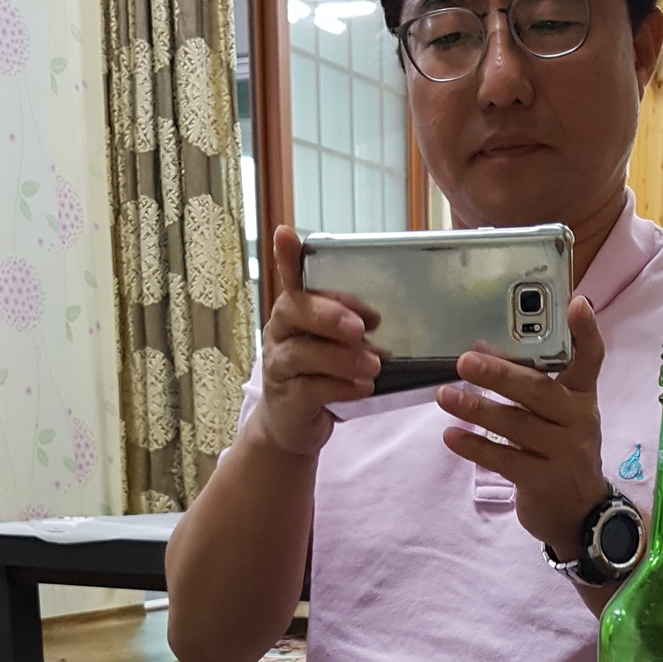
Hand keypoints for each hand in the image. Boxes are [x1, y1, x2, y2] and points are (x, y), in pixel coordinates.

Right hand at [255, 227, 383, 457]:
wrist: (293, 425)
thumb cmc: (319, 377)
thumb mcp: (334, 344)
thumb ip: (349, 325)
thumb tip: (383, 316)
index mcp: (293, 312)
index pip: (291, 279)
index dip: (287, 258)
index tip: (288, 236)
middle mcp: (280, 333)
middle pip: (294, 311)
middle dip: (329, 314)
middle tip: (361, 327)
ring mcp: (279, 366)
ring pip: (304, 352)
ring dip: (342, 357)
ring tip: (374, 365)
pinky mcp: (288, 399)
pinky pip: (311, 388)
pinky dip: (340, 387)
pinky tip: (363, 388)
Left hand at [436, 296, 608, 557]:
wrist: (579, 515)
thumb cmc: (560, 453)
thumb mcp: (555, 416)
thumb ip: (526, 385)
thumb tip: (479, 349)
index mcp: (582, 397)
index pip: (590, 360)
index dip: (586, 333)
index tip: (577, 303)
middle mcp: (578, 421)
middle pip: (539, 392)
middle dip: (501, 375)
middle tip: (465, 361)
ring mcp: (563, 453)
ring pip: (516, 426)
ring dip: (477, 410)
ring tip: (444, 396)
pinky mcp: (543, 481)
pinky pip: (504, 460)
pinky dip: (475, 447)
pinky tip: (451, 436)